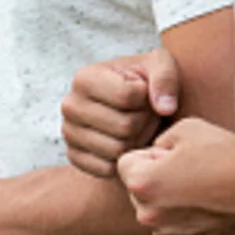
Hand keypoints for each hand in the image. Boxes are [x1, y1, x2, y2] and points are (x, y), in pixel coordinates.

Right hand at [61, 49, 178, 178]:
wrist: (129, 105)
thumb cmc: (144, 82)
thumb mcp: (159, 66)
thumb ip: (166, 78)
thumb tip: (165, 108)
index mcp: (85, 77)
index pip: (127, 96)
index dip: (147, 98)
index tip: (146, 94)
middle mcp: (70, 105)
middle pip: (125, 127)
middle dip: (145, 122)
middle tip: (147, 115)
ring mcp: (69, 133)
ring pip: (118, 150)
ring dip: (138, 141)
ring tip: (139, 126)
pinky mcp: (74, 157)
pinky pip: (108, 169)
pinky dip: (124, 159)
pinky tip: (128, 143)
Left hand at [118, 118, 234, 234]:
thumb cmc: (231, 158)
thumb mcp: (189, 128)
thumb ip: (157, 140)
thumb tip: (151, 155)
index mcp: (142, 183)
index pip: (124, 163)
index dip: (149, 155)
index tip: (174, 156)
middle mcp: (147, 216)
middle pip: (138, 191)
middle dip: (156, 180)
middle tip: (193, 173)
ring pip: (156, 213)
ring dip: (170, 203)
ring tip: (205, 192)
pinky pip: (174, 232)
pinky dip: (186, 223)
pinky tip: (210, 212)